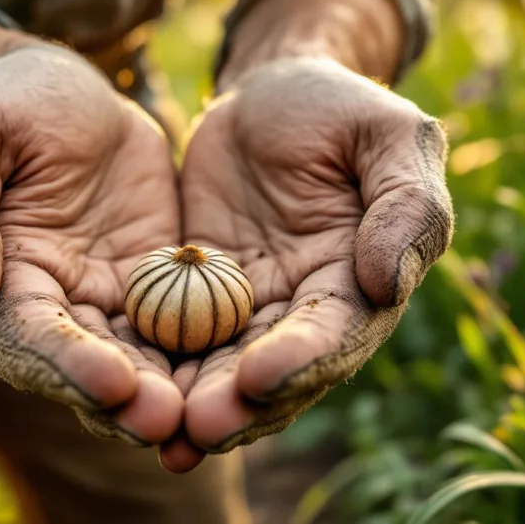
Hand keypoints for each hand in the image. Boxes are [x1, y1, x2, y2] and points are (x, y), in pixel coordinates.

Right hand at [0, 44, 182, 446]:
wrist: (71, 89)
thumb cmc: (7, 103)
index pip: (26, 335)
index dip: (64, 362)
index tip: (110, 383)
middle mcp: (54, 303)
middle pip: (84, 365)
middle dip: (122, 398)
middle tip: (164, 421)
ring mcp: (109, 297)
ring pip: (137, 359)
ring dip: (166, 391)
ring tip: (204, 416)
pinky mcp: (156, 283)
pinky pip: (183, 322)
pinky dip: (206, 349)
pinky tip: (241, 369)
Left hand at [160, 57, 453, 470]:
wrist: (269, 93)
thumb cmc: (339, 108)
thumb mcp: (388, 136)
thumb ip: (405, 205)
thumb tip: (388, 284)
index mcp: (358, 282)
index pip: (335, 334)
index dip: (302, 361)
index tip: (259, 378)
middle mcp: (304, 311)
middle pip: (275, 373)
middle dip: (239, 405)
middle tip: (198, 428)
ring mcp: (247, 308)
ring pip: (221, 369)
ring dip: (192, 402)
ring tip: (158, 431)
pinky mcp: (196, 296)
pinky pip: (174, 335)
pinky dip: (154, 364)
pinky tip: (118, 391)